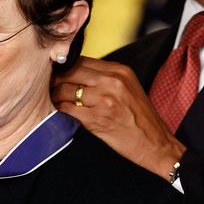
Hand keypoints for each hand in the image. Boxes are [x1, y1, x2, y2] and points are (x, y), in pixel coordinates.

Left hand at [52, 57, 185, 180]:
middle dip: (55, 78)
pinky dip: (59, 109)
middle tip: (47, 85)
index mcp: (120, 70)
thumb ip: (105, 77)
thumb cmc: (140, 118)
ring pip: (65, 89)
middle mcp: (112, 82)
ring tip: (51, 98)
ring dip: (54, 94)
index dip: (64, 66)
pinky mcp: (97, 120)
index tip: (56, 72)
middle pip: (71, 71)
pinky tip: (59, 111)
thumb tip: (74, 71)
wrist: (156, 144)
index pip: (81, 59)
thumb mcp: (128, 87)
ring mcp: (105, 101)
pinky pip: (68, 109)